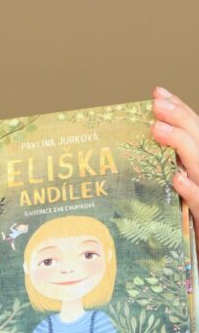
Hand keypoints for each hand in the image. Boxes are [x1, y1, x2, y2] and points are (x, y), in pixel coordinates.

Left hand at [150, 85, 198, 260]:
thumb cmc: (184, 240)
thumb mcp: (173, 204)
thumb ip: (164, 177)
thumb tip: (139, 152)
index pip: (196, 134)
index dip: (179, 111)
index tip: (156, 93)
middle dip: (179, 119)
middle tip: (155, 103)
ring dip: (181, 146)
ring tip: (157, 129)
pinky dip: (194, 192)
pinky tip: (178, 180)